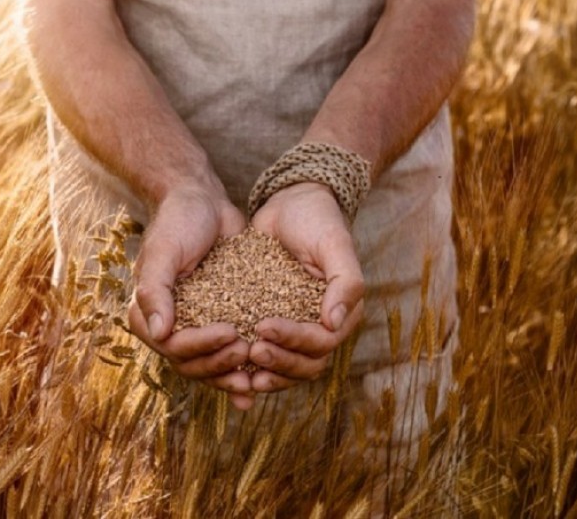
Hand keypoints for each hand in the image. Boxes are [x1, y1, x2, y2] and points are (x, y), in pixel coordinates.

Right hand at [127, 186, 255, 409]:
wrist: (203, 201)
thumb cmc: (178, 221)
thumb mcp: (163, 251)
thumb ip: (156, 291)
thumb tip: (160, 332)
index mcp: (147, 314)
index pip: (173, 347)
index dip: (201, 347)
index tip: (231, 332)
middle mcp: (168, 326)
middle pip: (191, 364)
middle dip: (219, 363)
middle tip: (247, 349)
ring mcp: (195, 326)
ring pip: (210, 365)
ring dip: (231, 371)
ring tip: (258, 368)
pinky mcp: (219, 320)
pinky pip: (228, 351)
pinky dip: (242, 368)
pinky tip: (260, 380)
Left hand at [248, 182, 364, 392]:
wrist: (291, 203)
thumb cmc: (318, 219)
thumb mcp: (334, 244)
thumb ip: (345, 282)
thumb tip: (333, 323)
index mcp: (342, 311)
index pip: (322, 342)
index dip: (294, 341)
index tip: (263, 327)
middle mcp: (321, 325)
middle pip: (306, 364)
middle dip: (280, 362)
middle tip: (251, 351)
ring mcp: (297, 327)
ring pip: (287, 367)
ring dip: (268, 372)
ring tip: (242, 371)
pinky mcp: (272, 320)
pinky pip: (267, 352)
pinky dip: (251, 365)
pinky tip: (231, 366)